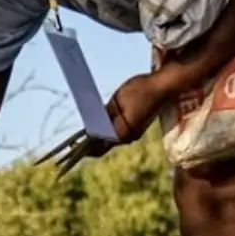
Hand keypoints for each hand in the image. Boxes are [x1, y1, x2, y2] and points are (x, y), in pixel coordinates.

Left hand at [39, 68, 175, 172]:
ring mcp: (134, 133)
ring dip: (97, 135)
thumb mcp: (117, 101)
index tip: (69, 147)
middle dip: (88, 143)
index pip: (97, 147)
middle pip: (103, 145)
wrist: (165, 85)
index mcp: (121, 134)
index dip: (82, 149)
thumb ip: (103, 115)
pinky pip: (118, 131)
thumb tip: (91, 127)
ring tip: (83, 132)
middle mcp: (128, 137)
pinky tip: (99, 122)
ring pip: (110, 138)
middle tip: (73, 142)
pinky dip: (107, 130)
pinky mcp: (137, 126)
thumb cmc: (140, 91)